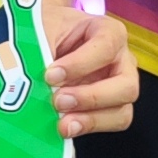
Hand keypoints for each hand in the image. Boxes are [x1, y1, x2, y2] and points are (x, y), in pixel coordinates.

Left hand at [41, 0, 135, 138]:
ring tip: (62, 123)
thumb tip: (31, 80)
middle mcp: (120, 60)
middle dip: (91, 97)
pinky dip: (86, 128)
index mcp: (107, 31)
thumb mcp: (40, 32)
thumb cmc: (45, 30)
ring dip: (91, 119)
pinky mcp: (107, 108)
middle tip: (58, 101)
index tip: (51, 74)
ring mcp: (117, 87)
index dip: (80, 63)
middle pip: (126, 86)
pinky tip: (64, 127)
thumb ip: (39, 51)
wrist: (40, 41)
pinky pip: (107, 125)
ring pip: (121, 112)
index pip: (107, 46)